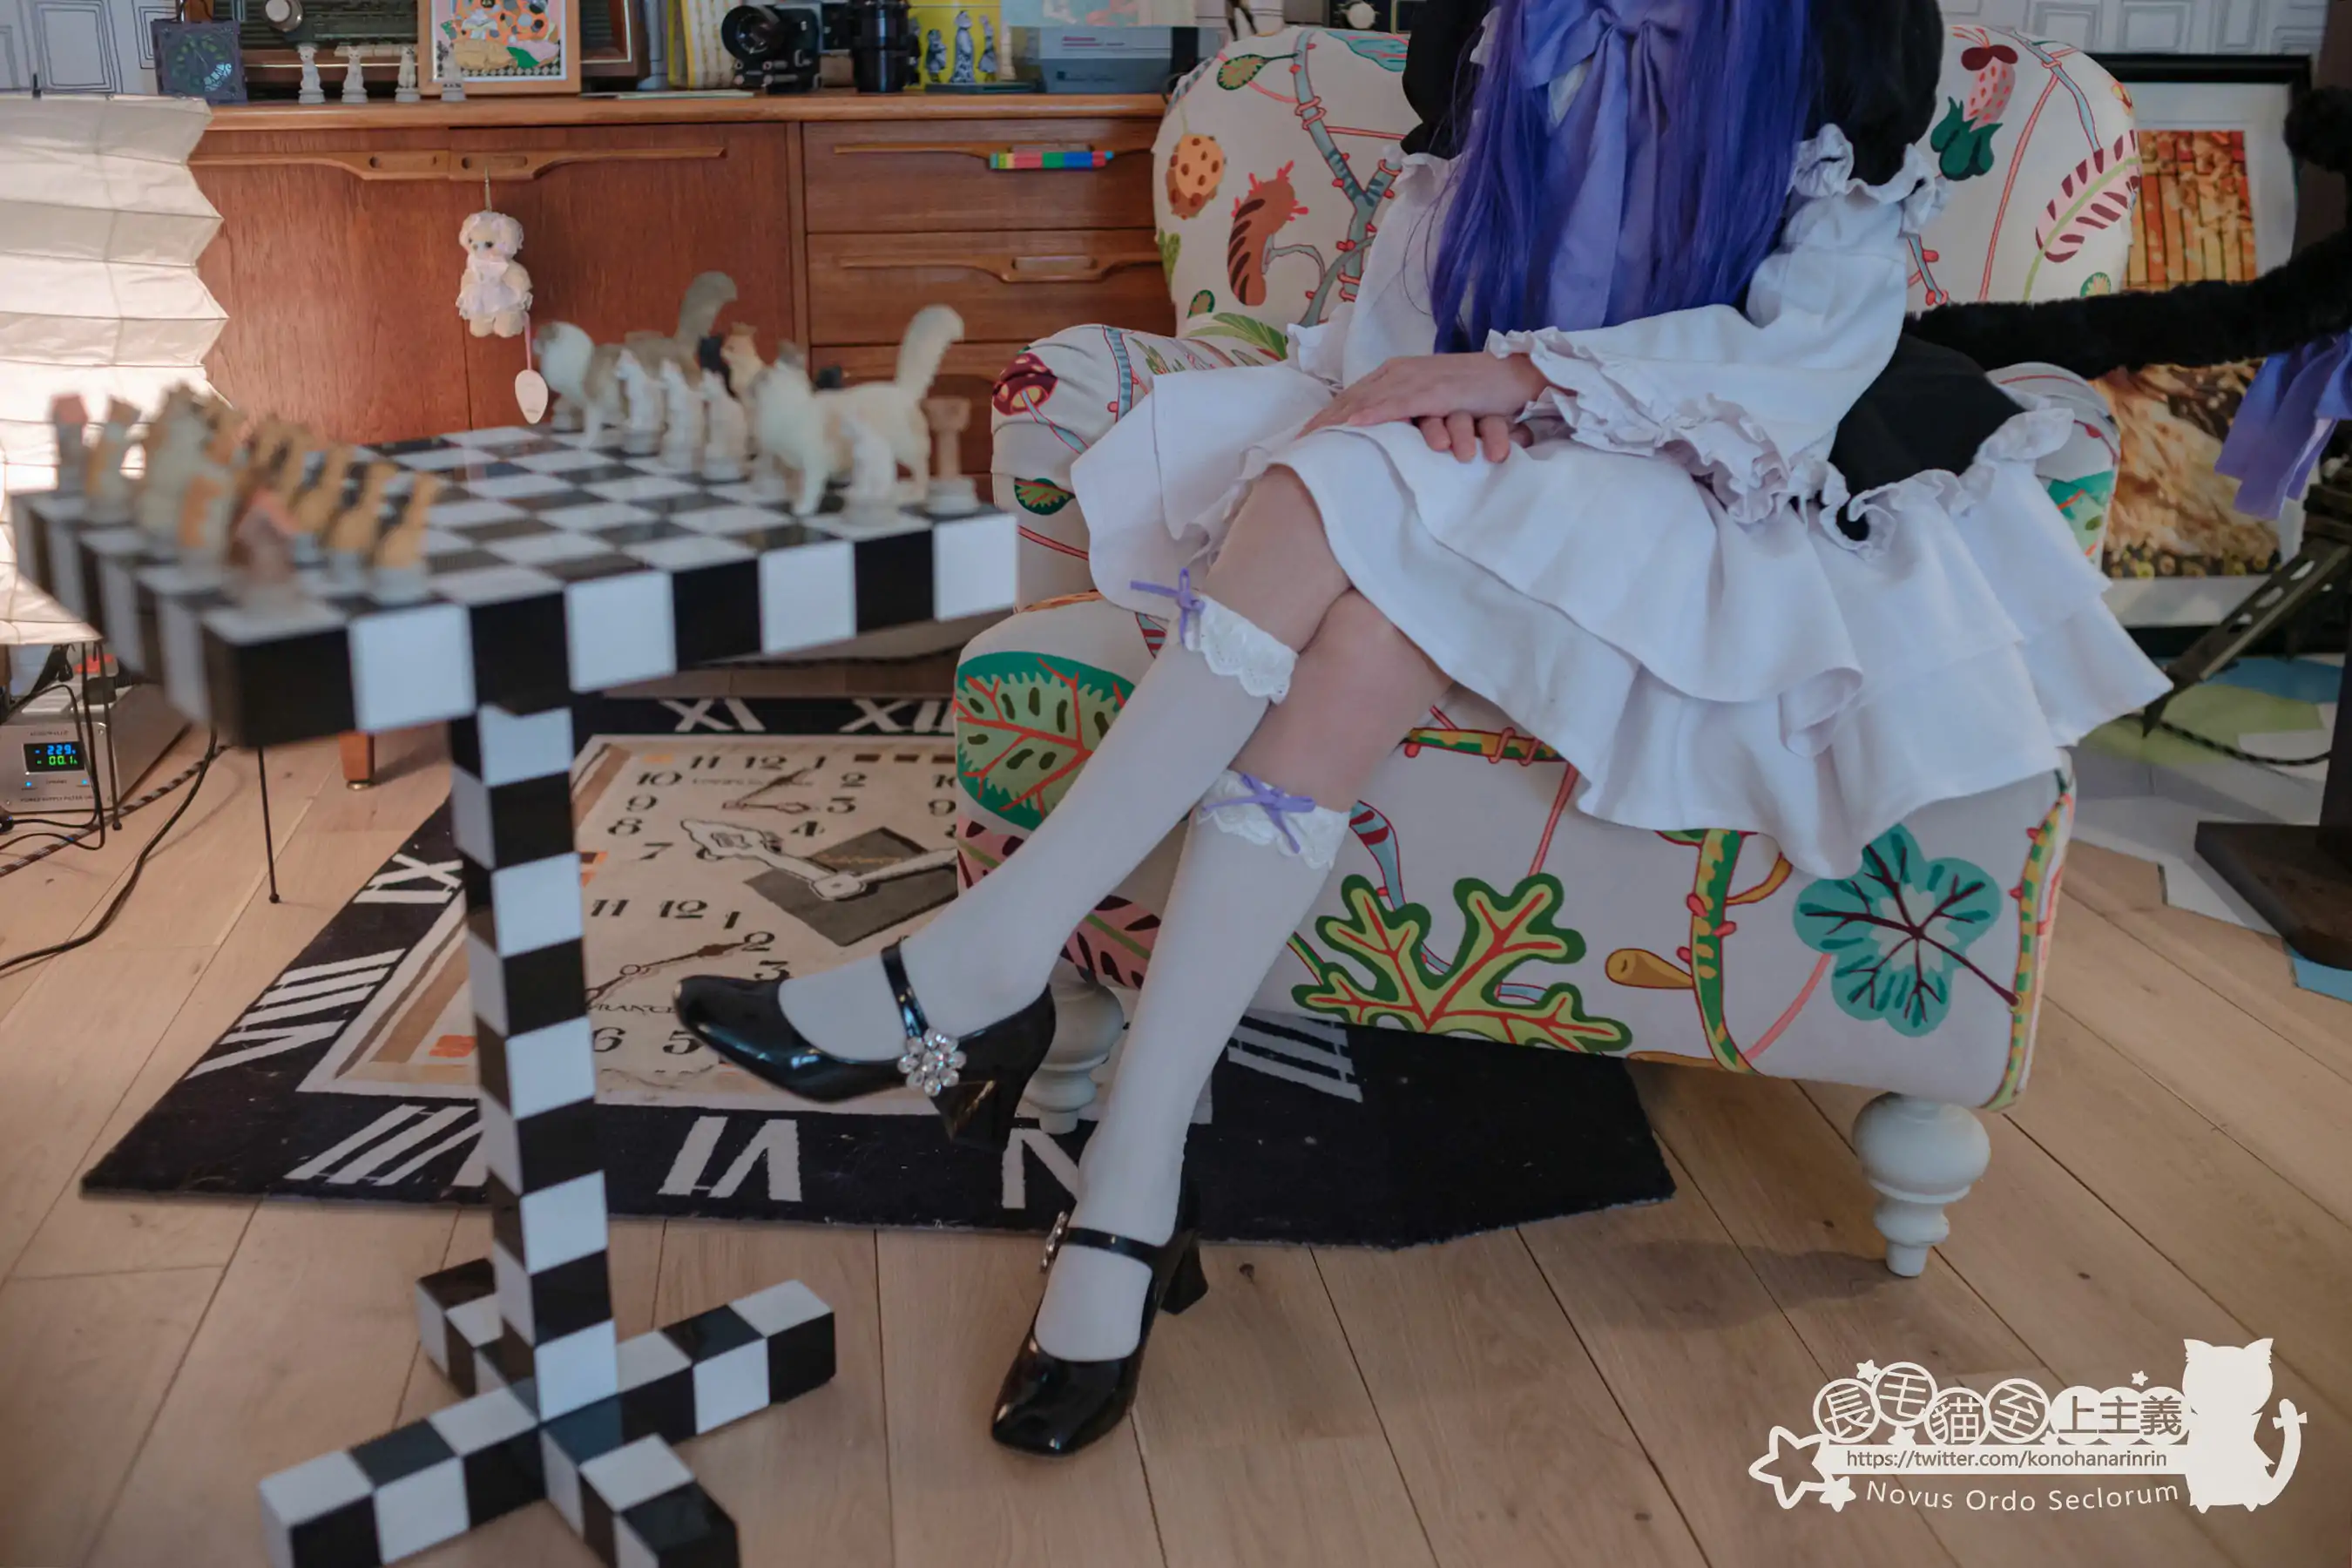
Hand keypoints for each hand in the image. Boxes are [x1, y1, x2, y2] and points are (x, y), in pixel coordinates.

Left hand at [1302, 351, 1548, 461]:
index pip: (1352, 397)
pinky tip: (1354, 425)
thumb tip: (1379, 435)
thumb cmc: (1473, 394)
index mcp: (1396, 373)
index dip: (1325, 417)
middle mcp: (1401, 371)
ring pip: (1369, 399)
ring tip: (1314, 439)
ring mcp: (1418, 378)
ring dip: (1339, 419)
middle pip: (1352, 398)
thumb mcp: (1431, 403)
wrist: (1512, 377)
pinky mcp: (1437, 390)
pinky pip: (1400, 403)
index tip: (1301, 440)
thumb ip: (1405, 412)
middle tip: (1296, 446)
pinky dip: (1375, 414)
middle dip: (1322, 421)